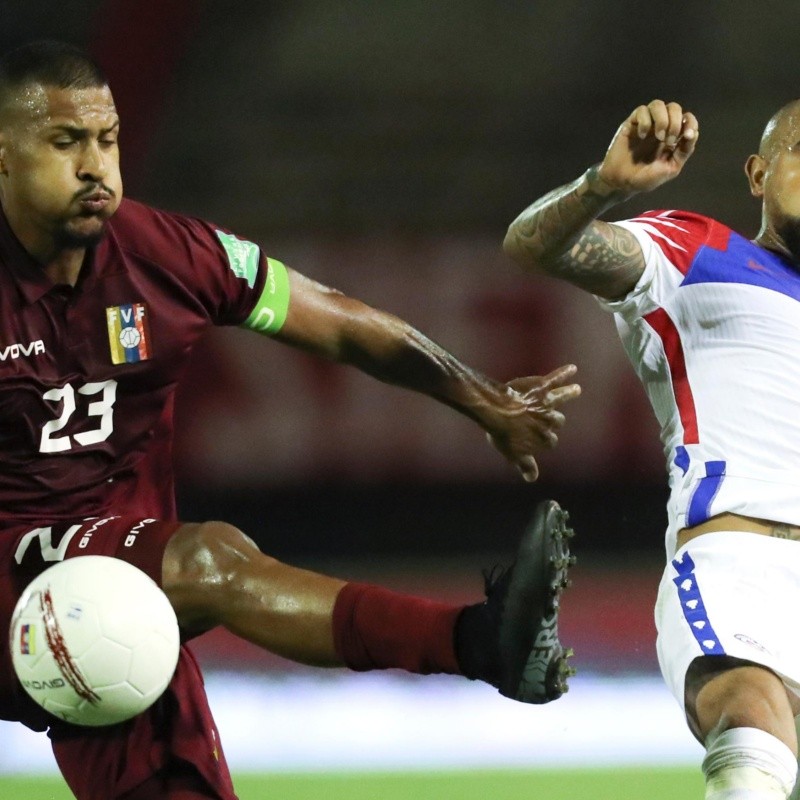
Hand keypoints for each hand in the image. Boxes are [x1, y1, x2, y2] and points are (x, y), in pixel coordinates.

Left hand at [485, 364, 580, 481]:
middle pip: (557, 421)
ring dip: (569, 393)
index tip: (540, 439)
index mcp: (544, 438)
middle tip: (549, 416)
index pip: (550, 441)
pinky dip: (564, 373)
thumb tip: (532, 478)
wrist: (496, 411)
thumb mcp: (513, 453)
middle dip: (553, 420)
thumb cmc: (503, 433)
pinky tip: (572, 368)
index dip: (544, 440)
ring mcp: (546, 403)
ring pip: (561, 399)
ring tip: (576, 389)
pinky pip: (555, 379)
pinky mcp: (541, 387)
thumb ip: (525, 465)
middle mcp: (549, 420)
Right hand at [595, 100, 698, 195]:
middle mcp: (660, 127)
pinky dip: (645, 121)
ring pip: (658, 104)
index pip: (687, 119)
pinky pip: (641, 110)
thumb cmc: (645, 178)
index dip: (691, 123)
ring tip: (658, 137)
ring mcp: (646, 124)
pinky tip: (641, 136)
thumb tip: (692, 133)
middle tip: (668, 140)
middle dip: (675, 122)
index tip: (687, 136)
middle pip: (674, 108)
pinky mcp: (631, 124)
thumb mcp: (671, 169)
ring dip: (662, 119)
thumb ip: (684, 151)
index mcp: (672, 137)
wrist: (621, 183)